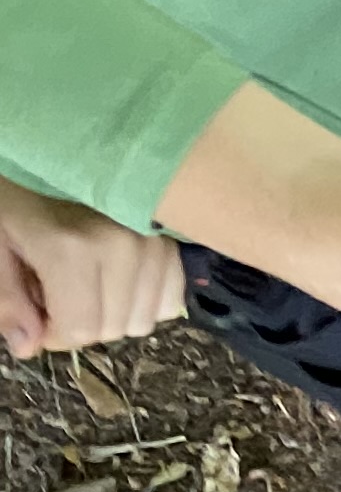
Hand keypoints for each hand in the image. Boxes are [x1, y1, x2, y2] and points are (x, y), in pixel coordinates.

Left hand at [0, 178, 184, 356]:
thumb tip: (26, 346)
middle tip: (56, 292)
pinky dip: (143, 302)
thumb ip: (8, 299)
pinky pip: (169, 302)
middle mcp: (123, 247)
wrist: (54, 145)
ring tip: (86, 282)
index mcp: (71, 248)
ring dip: (113, 314)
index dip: (53, 334)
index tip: (36, 314)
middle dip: (81, 323)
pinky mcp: (172, 243)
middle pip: (113, 328)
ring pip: (144, 321)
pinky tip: (117, 280)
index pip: (80, 329)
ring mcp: (154, 244)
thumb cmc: (17, 194)